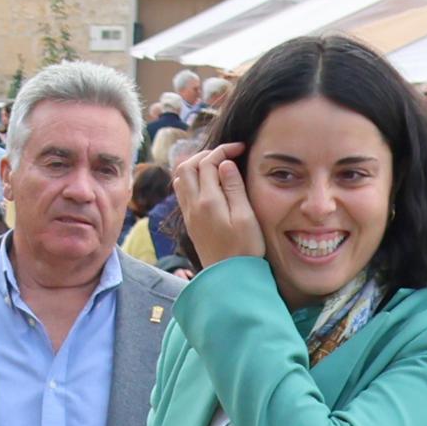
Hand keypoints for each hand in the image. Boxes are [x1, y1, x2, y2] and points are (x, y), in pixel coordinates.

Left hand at [171, 142, 260, 266]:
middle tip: (227, 154)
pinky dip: (192, 179)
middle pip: (186, 166)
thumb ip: (234, 188)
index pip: (207, 163)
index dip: (223, 150)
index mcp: (208, 201)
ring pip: (181, 179)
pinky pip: (182, 192)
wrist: (229, 277)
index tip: (241, 148)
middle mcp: (192, 205)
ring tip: (217, 165)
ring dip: (195, 166)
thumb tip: (223, 164)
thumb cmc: (244, 248)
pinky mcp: (190, 222)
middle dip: (205, 154)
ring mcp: (189, 214)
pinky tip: (209, 183)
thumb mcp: (245, 216)